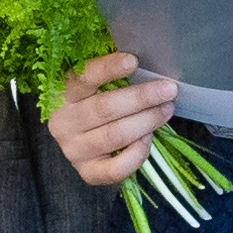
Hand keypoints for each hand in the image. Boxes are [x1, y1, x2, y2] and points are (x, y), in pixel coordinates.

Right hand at [48, 52, 178, 187]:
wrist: (78, 138)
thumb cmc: (93, 101)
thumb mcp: (95, 83)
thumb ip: (111, 72)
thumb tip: (143, 61)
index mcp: (63, 93)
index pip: (84, 77)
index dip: (109, 68)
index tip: (133, 61)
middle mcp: (63, 122)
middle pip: (106, 108)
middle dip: (142, 98)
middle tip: (169, 89)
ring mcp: (73, 149)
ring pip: (114, 135)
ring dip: (146, 121)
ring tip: (167, 109)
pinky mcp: (87, 172)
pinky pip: (116, 168)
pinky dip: (137, 153)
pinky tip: (148, 138)